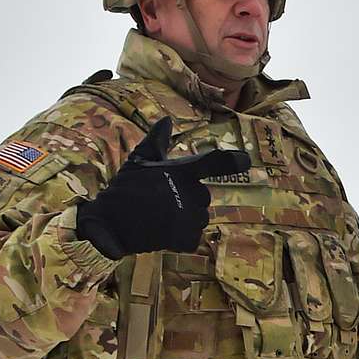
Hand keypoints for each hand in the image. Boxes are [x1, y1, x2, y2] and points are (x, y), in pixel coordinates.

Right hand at [75, 116, 248, 259]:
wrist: (112, 224)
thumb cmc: (125, 189)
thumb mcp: (139, 161)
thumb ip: (156, 141)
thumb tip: (166, 120)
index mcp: (180, 172)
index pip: (211, 163)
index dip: (231, 161)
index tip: (246, 161)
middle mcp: (188, 193)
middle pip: (203, 197)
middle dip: (188, 200)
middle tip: (163, 202)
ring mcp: (188, 217)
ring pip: (199, 218)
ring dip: (186, 219)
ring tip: (162, 217)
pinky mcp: (185, 238)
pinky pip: (193, 238)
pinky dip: (181, 238)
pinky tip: (163, 232)